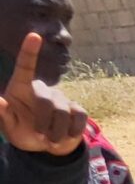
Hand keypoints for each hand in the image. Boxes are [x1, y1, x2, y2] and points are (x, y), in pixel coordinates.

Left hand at [0, 32, 83, 154]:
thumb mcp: (9, 126)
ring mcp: (61, 98)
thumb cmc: (23, 132)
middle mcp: (42, 90)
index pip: (25, 66)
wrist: (47, 148)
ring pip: (63, 112)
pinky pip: (79, 117)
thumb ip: (3, 113)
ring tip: (50, 141)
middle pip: (46, 100)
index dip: (30, 51)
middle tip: (41, 137)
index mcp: (22, 89)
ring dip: (56, 131)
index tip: (34, 35)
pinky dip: (72, 131)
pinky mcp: (77, 110)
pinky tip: (67, 136)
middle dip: (44, 121)